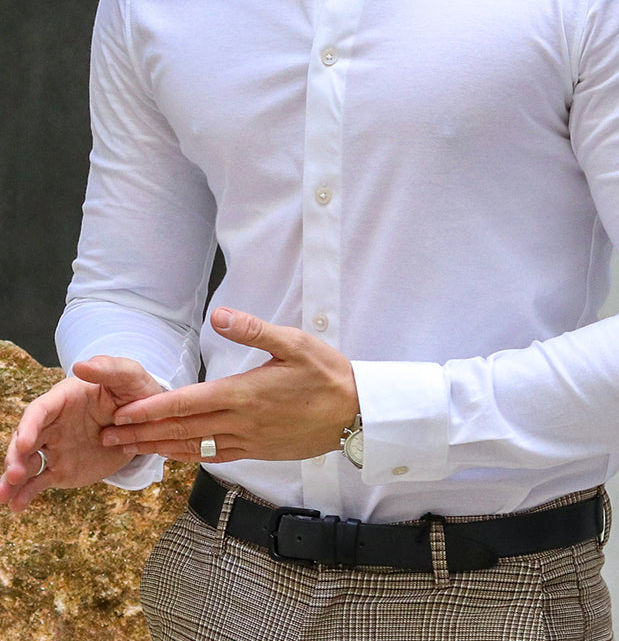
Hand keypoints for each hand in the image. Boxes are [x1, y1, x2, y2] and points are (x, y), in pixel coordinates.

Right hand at [0, 357, 163, 513]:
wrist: (144, 422)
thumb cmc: (134, 392)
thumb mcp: (128, 376)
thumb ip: (108, 369)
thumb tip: (81, 365)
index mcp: (63, 399)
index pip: (39, 410)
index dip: (29, 426)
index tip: (25, 443)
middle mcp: (53, 424)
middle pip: (25, 438)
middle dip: (15, 456)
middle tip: (14, 475)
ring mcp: (55, 448)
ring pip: (27, 463)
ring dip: (13, 479)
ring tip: (5, 497)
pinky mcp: (61, 469)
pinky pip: (40, 482)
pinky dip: (26, 494)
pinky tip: (17, 506)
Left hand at [100, 308, 358, 463]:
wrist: (357, 412)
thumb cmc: (327, 373)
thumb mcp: (294, 341)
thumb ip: (253, 329)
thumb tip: (219, 314)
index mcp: (245, 393)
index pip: (188, 403)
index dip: (152, 409)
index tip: (124, 413)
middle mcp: (242, 422)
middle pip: (183, 429)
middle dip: (144, 433)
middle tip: (111, 436)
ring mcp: (250, 441)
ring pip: (195, 447)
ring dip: (161, 447)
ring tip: (132, 448)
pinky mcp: (260, 452)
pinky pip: (216, 456)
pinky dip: (191, 455)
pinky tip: (178, 454)